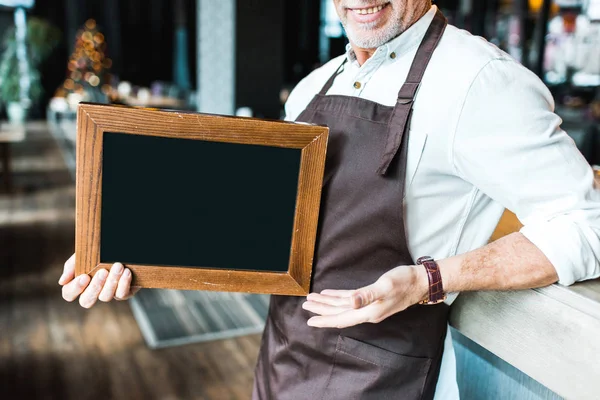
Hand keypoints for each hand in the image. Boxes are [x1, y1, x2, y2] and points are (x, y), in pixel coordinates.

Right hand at [59, 254, 140, 307]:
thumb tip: (62, 281)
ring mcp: (107, 294)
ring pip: (105, 297)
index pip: (69, 293)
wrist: (124, 248)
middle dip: (94, 287)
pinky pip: (122, 295)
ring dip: (112, 282)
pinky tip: (126, 272)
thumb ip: (72, 265)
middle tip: (103, 272)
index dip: (75, 288)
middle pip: (86, 301)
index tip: (84, 276)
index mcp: (79, 283)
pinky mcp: (123, 294)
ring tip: (118, 266)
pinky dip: (124, 283)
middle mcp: (92, 292)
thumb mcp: (84, 254)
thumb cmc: (101, 252)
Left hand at [302, 265, 428, 328]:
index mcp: (369, 312)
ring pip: (343, 307)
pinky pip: (351, 300)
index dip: (325, 320)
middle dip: (321, 310)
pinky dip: (338, 297)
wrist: (420, 281)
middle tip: (305, 305)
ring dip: (327, 304)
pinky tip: (329, 294)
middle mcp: (367, 312)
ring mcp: (369, 306)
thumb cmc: (404, 282)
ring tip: (312, 300)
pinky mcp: (372, 298)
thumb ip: (367, 295)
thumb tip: (351, 303)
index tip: (309, 320)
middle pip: (339, 313)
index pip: (341, 319)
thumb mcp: (385, 286)